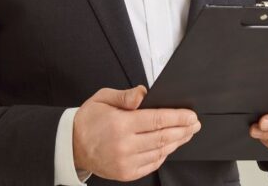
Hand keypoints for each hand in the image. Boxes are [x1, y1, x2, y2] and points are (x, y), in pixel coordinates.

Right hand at [72, 85, 200, 180]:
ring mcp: (126, 162)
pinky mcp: (126, 173)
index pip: (157, 120)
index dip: (178, 118)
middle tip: (195, 124)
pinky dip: (163, 154)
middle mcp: (124, 146)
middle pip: (163, 137)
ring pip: (160, 151)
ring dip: (176, 142)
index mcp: (120, 125)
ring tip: (186, 134)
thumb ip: (126, 95)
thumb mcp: (103, 98)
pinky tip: (169, 146)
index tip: (191, 116)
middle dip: (183, 130)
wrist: (72, 145)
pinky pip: (152, 164)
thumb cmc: (89, 120)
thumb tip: (144, 93)